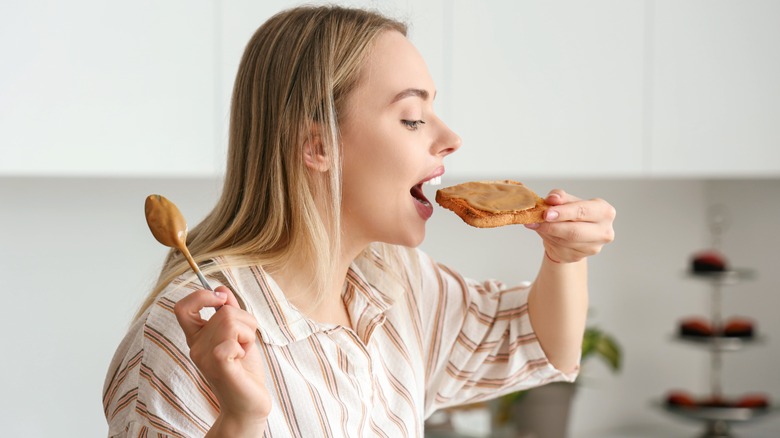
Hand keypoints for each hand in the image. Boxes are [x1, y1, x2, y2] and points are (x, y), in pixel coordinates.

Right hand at [174, 286, 270, 432]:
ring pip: (231, 320)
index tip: (222, 299)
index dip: (201, 295)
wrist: (249, 403)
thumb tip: (221, 288)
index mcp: (197, 338)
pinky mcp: (217, 364)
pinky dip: (245, 344)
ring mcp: (204, 356)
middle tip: (246, 342)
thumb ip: (230, 311)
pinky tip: (241, 360)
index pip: (182, 307)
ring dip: (248, 333)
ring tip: (244, 351)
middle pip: (223, 311)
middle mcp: (196, 347)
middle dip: (246, 321)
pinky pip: (233, 337)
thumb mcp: (239, 334)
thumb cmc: (244, 370)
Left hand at [525, 189, 615, 263]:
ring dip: (547, 232)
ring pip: (565, 242)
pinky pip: (560, 248)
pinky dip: (548, 239)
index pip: (583, 211)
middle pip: (575, 231)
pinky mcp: (580, 256)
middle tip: (535, 221)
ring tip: (536, 224)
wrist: (572, 233)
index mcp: (604, 211)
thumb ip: (560, 197)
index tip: (546, 213)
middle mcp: (604, 231)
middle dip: (552, 226)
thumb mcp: (567, 200)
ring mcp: (593, 247)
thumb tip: (552, 198)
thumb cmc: (572, 213)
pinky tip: (545, 232)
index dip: (564, 213)